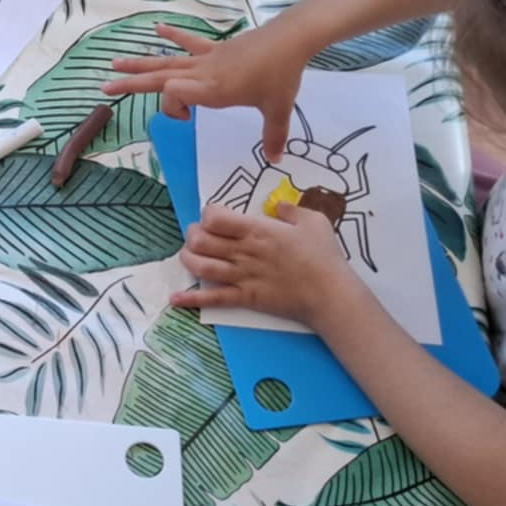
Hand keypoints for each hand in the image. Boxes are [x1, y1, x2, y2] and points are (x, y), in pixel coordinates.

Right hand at [103, 22, 305, 159]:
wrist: (290, 39)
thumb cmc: (281, 75)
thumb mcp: (278, 109)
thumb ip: (273, 135)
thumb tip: (275, 160)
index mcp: (213, 90)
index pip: (176, 94)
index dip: (171, 106)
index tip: (186, 118)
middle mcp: (203, 74)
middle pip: (161, 77)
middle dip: (132, 83)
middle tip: (105, 87)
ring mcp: (206, 60)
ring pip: (167, 62)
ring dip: (141, 63)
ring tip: (115, 62)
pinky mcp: (215, 50)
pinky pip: (189, 43)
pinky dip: (173, 35)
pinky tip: (156, 28)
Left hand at [173, 204, 358, 322]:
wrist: (330, 294)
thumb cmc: (323, 255)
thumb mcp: (313, 221)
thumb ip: (290, 210)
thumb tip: (276, 206)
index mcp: (257, 230)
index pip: (214, 218)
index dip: (208, 214)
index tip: (216, 216)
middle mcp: (242, 252)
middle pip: (200, 240)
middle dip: (193, 235)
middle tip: (199, 235)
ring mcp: (241, 276)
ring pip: (200, 266)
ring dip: (189, 259)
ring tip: (191, 255)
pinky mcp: (244, 298)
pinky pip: (212, 299)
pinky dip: (191, 299)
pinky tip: (175, 298)